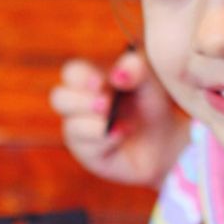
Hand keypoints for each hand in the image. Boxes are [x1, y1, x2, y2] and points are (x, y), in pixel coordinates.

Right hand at [50, 49, 187, 188]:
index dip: (81, 77)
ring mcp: (80, 133)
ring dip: (94, 123)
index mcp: (89, 83)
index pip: (71, 74)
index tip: (101, 83)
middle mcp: (78, 107)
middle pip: (59, 98)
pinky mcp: (89, 155)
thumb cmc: (150, 105)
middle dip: (80, 100)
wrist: (164, 141)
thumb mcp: (149, 82)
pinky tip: (123, 133)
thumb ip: (136, 69)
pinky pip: (87, 148)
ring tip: (115, 120)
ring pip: (71, 126)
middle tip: (105, 103)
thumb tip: (117, 75)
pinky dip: (107, 139)